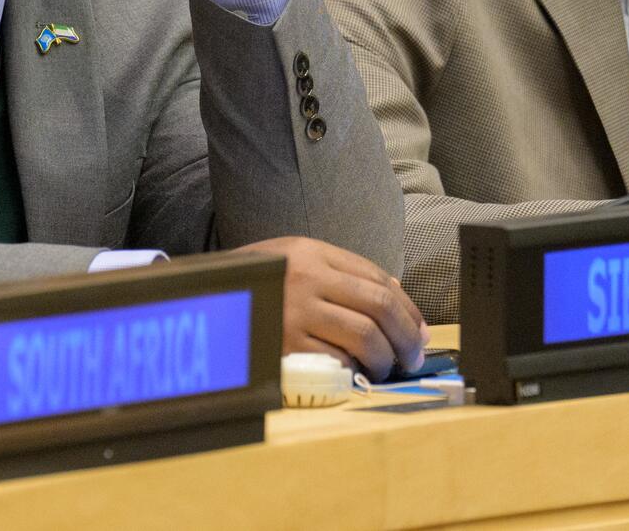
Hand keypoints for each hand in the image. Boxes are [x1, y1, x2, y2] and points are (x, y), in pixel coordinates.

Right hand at [240, 236, 427, 381]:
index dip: (409, 309)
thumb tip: (399, 299)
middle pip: (379, 306)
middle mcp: (307, 278)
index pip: (378, 279)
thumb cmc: (261, 283)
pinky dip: (355, 370)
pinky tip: (356, 374)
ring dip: (385, 358)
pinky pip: (337, 360)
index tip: (420, 332)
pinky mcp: (286, 345)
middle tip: (414, 356)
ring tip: (385, 367)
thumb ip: (344, 273)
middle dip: (407, 336)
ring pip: (365, 336)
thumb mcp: (297, 260)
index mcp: (313, 253)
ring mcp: (295, 312)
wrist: (208, 301)